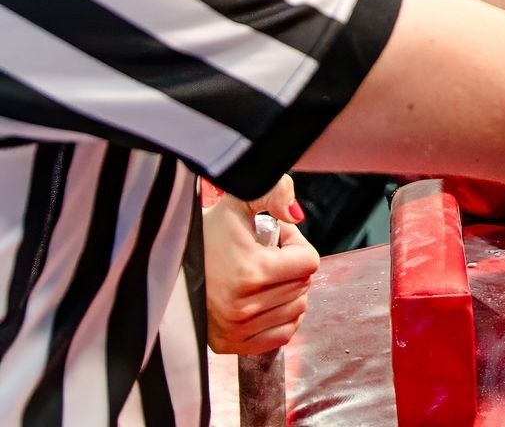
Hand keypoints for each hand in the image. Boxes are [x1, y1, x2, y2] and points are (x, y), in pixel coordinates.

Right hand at [203, 176, 319, 355]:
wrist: (164, 265)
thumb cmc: (205, 232)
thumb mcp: (238, 201)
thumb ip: (275, 192)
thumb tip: (298, 214)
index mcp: (251, 271)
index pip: (309, 262)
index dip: (296, 244)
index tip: (275, 239)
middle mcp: (243, 306)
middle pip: (303, 285)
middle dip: (291, 267)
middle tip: (265, 256)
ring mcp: (236, 329)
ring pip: (296, 309)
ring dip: (288, 291)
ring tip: (261, 276)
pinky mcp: (229, 345)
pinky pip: (282, 335)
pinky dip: (281, 318)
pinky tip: (263, 300)